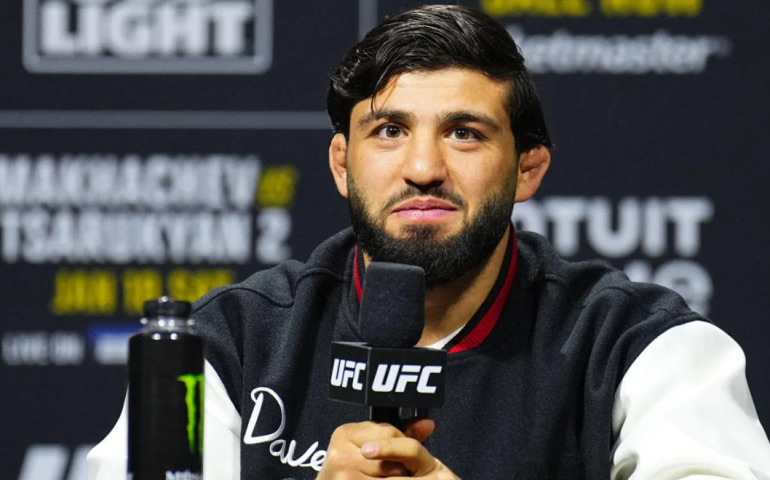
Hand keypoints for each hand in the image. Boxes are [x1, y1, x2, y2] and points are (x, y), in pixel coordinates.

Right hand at [317, 418, 459, 478]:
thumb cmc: (351, 466)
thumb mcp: (370, 442)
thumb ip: (398, 433)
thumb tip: (428, 423)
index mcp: (344, 434)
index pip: (388, 432)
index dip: (400, 443)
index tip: (400, 453)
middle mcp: (341, 456)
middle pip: (390, 456)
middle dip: (400, 465)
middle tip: (401, 470)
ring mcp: (345, 477)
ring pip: (391, 475)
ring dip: (398, 477)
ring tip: (393, 476)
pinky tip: (390, 479)